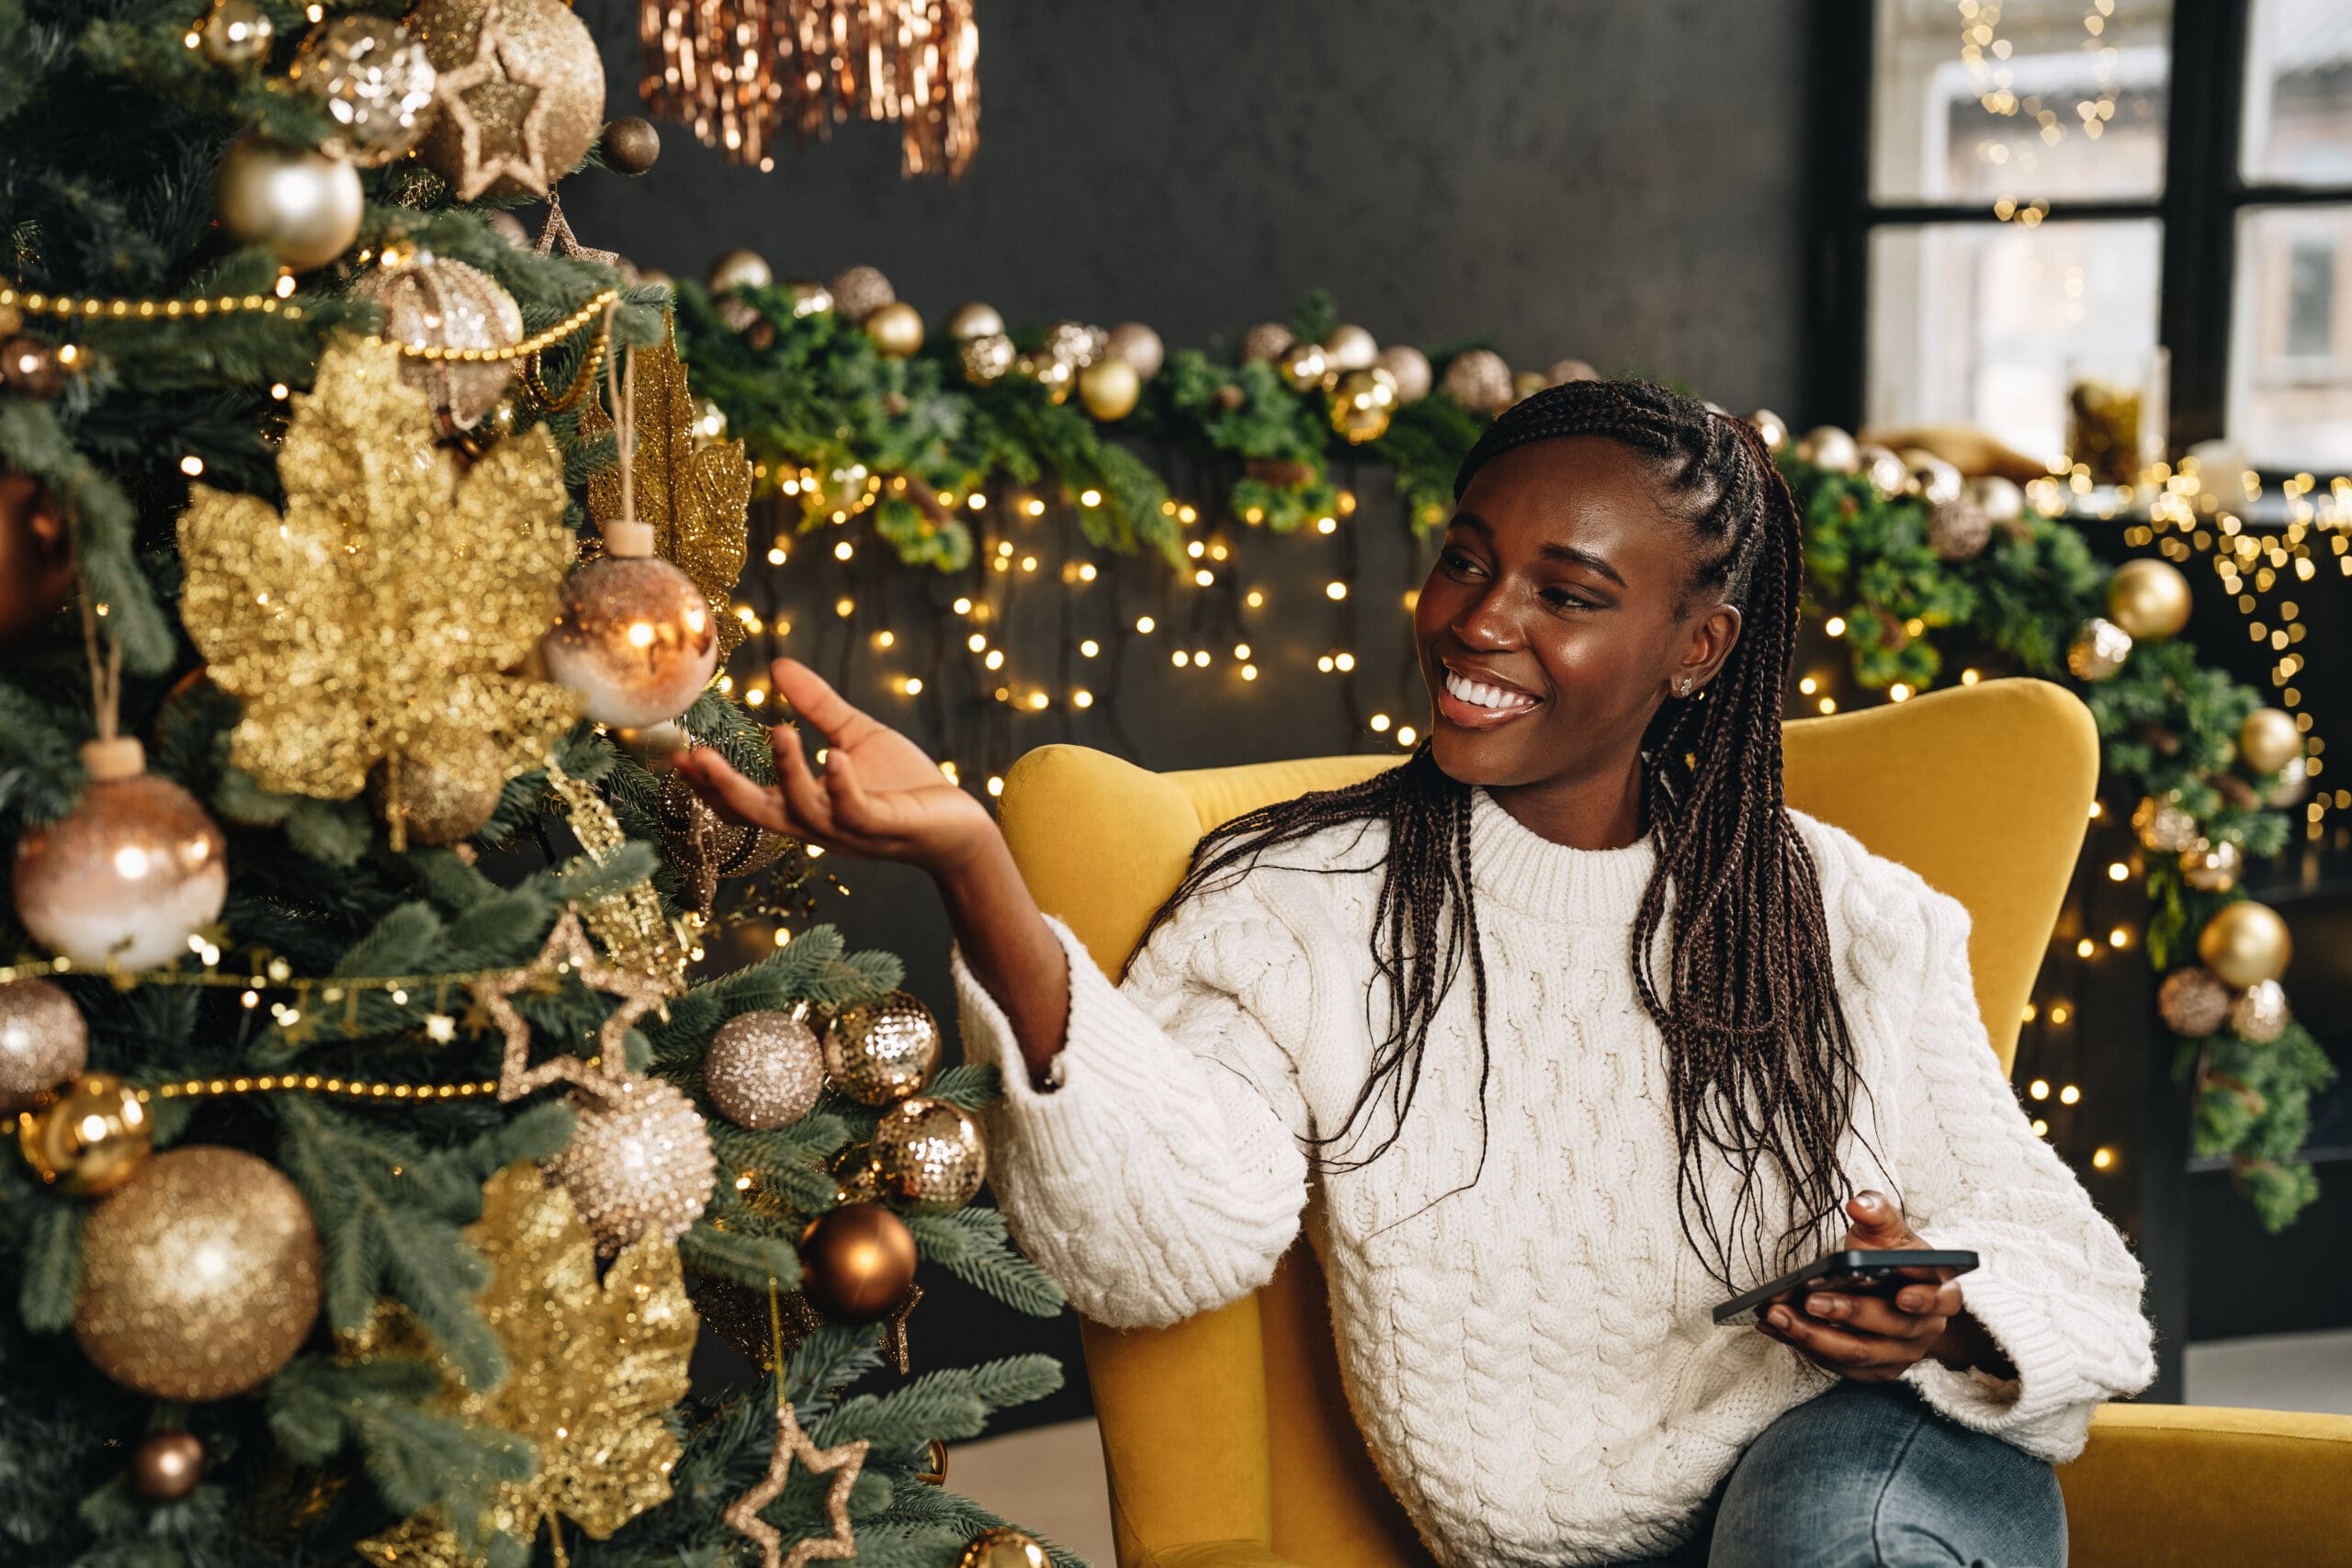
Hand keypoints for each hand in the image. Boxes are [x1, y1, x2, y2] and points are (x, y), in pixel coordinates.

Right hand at [673, 658, 1001, 884]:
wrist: (959, 825)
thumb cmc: (906, 786)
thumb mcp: (856, 738)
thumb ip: (818, 707)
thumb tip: (777, 665)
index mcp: (805, 807)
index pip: (746, 805)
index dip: (709, 787)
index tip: (676, 757)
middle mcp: (819, 826)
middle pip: (758, 816)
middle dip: (725, 789)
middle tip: (696, 757)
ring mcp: (850, 830)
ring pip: (804, 811)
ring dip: (788, 773)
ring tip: (781, 731)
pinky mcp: (885, 827)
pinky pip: (856, 812)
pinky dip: (842, 785)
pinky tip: (835, 755)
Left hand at [1758, 1191, 2001, 1382]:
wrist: (1889, 1290)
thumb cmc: (1890, 1257)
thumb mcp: (1887, 1231)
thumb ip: (1877, 1213)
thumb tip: (1859, 1204)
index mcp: (1941, 1292)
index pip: (1942, 1299)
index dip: (1926, 1300)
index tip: (1902, 1296)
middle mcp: (1925, 1330)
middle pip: (1891, 1328)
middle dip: (1848, 1313)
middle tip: (1809, 1300)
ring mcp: (1899, 1354)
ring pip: (1858, 1353)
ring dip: (1815, 1336)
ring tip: (1777, 1315)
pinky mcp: (1872, 1370)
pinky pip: (1837, 1365)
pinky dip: (1803, 1346)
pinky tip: (1773, 1328)